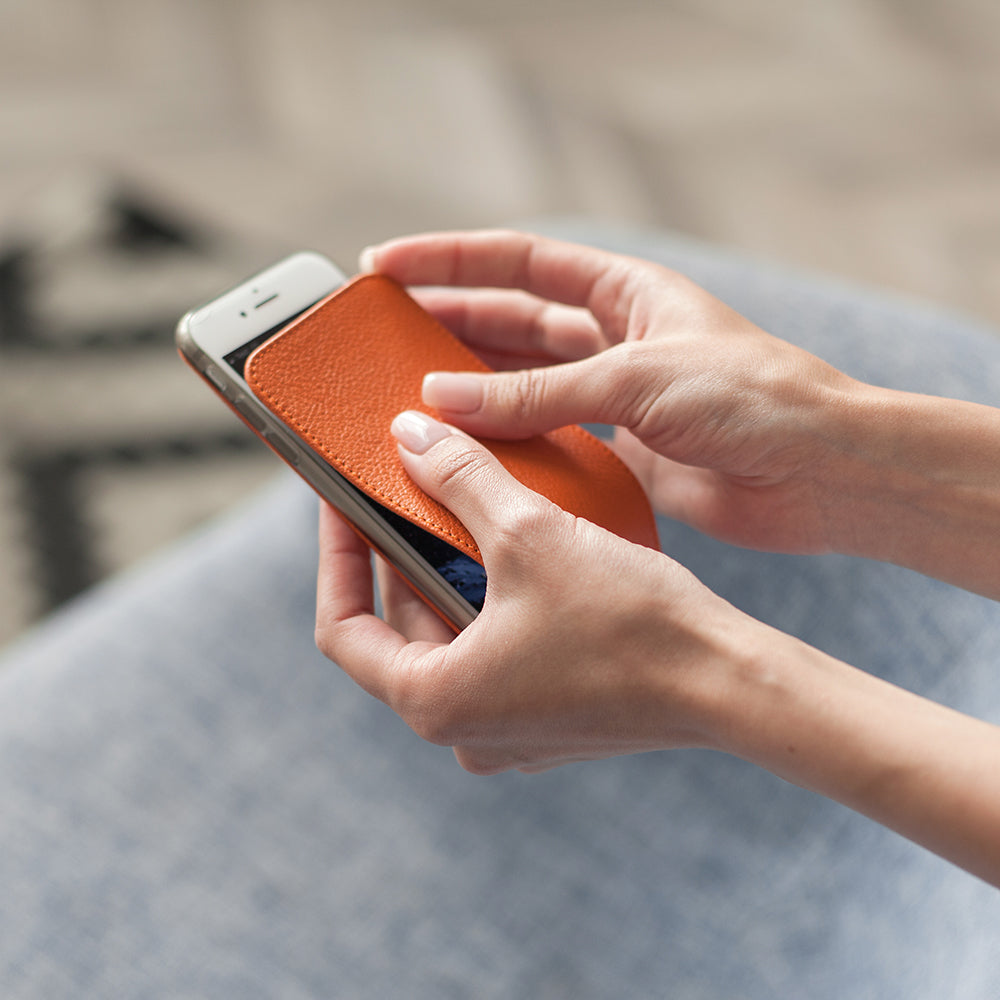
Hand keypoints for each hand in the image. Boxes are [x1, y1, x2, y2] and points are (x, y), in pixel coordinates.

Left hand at [315, 411, 745, 774]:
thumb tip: (409, 436)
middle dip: (397, 553)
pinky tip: (512, 547)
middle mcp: (464, 728)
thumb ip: (459, 477)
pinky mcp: (548, 717)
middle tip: (402, 487)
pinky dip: (491, 598)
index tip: (338, 504)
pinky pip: (495, 648)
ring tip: (456, 503)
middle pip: (400, 625)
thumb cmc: (631, 622)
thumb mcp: (528, 533)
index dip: (334, 557)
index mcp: (435, 700)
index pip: (341, 627)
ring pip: (451, 634)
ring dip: (447, 571)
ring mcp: (508, 728)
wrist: (730, 681)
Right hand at [360, 229, 866, 554]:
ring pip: (522, 385)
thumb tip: (439, 398)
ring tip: (404, 395)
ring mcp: (614, 398)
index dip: (450, 259)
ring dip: (469, 390)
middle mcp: (614, 340)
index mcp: (625, 292)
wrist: (821, 473)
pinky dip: (506, 449)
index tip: (386, 266)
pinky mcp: (620, 453)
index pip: (520, 260)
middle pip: (511, 322)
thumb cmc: (754, 398)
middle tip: (378, 336)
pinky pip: (547, 443)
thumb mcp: (633, 379)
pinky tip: (466, 456)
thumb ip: (534, 392)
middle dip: (446, 323)